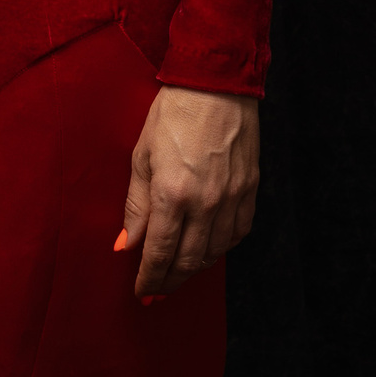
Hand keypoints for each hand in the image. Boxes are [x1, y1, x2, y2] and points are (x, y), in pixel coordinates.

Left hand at [118, 87, 259, 297]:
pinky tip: (208, 249)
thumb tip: (125, 246)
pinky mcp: (250, 189)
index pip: (159, 253)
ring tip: (179, 273)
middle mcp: (205, 203)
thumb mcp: (141, 158)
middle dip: (170, 281)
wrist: (216, 85)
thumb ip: (135, 207)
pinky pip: (237, 233)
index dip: (149, 278)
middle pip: (188, 261)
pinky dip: (221, 248)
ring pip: (215, 252)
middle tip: (157, 291)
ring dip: (194, 268)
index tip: (141, 292)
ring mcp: (232, 198)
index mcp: (172, 194)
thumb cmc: (172, 115)